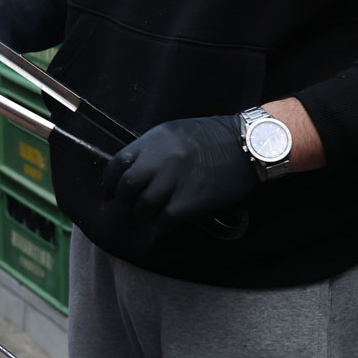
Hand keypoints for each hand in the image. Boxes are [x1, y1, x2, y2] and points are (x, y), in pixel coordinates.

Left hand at [102, 114, 257, 225]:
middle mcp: (160, 159)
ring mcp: (174, 181)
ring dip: (144, 214)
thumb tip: (134, 170)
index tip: (109, 193)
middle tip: (130, 206)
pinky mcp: (189, 201)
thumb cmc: (213, 138)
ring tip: (154, 213)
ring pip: (143, 207)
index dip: (109, 182)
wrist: (248, 145)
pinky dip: (161, 225)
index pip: (118, 163)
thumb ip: (153, 149)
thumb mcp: (176, 133)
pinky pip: (163, 220)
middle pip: (127, 187)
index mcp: (154, 140)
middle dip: (124, 200)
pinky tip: (165, 224)